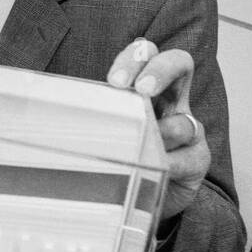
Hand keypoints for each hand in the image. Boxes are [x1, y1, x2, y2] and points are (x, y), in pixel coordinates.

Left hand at [107, 38, 210, 219]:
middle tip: (142, 89)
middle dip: (160, 71)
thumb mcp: (104, 129)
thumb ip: (94, 116)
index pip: (145, 54)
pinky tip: (153, 169)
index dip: (134, 58)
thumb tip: (53, 109)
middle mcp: (172, 101)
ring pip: (183, 121)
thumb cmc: (119, 155)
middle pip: (179, 63)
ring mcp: (189, 128)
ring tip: (140, 148)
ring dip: (160, 134)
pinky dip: (168, 163)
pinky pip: (187, 157)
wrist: (142, 196)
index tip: (115, 81)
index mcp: (146, 87)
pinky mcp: (198, 158)